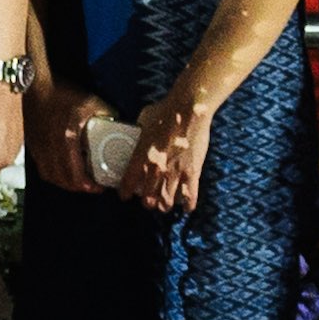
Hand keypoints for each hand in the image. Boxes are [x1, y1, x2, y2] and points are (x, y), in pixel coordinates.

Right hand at [33, 86, 104, 191]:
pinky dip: (52, 174)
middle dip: (79, 187)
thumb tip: (121, 125)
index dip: (89, 186)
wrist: (36, 85)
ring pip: (50, 176)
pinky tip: (61, 169)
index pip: (76, 175)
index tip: (99, 187)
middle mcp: (50, 148)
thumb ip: (109, 115)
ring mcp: (39, 147)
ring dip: (64, 183)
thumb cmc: (62, 93)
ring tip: (77, 181)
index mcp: (67, 140)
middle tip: (91, 186)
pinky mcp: (32, 144)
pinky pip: (41, 167)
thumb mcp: (92, 102)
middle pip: (63, 180)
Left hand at [132, 97, 218, 214]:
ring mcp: (175, 172)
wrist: (189, 110)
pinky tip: (187, 208)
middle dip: (147, 203)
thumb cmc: (164, 112)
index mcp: (141, 157)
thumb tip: (136, 128)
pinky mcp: (193, 172)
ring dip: (165, 206)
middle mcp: (156, 169)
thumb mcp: (143, 121)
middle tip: (148, 202)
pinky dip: (188, 204)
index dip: (125, 192)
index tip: (125, 196)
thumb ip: (139, 130)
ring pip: (167, 201)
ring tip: (164, 207)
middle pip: (148, 198)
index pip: (128, 182)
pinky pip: (190, 194)